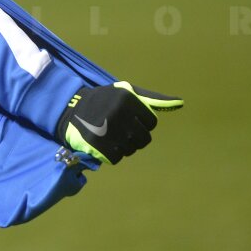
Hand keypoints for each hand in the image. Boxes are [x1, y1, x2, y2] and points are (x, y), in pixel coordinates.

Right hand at [55, 81, 182, 164]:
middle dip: (134, 137)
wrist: (71, 109)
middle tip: (120, 130)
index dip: (142, 124)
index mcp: (128, 99)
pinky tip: (104, 144)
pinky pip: (117, 158)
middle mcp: (119, 114)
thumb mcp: (127, 93)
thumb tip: (180, 103)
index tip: (129, 120)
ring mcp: (107, 129)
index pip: (151, 124)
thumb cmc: (105, 100)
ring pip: (130, 149)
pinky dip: (112, 154)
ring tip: (110, 135)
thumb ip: (154, 99)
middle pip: (143, 139)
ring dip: (123, 146)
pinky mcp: (97, 143)